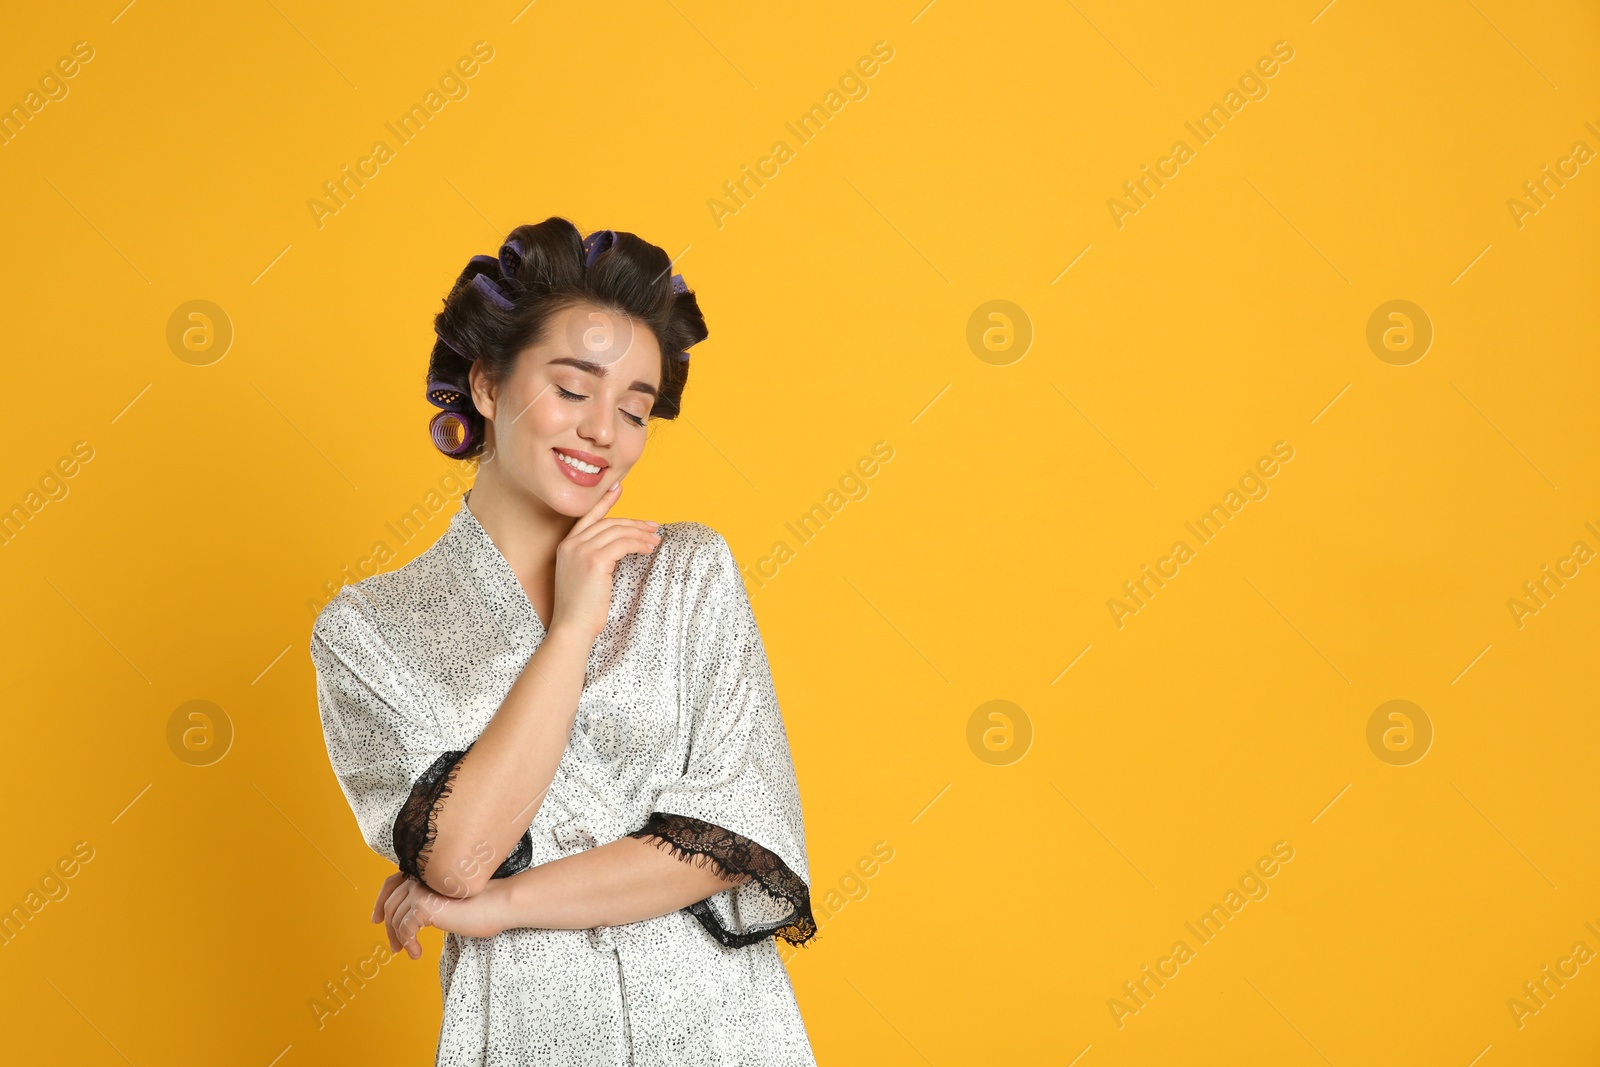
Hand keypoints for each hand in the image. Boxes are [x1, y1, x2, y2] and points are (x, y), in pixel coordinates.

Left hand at [373, 871, 508, 957]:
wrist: (497, 904)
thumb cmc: (480, 904)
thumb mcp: (448, 901)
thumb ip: (430, 900)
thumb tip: (412, 917)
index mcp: (425, 873)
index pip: (392, 884)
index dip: (380, 901)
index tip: (376, 919)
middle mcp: (420, 878)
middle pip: (390, 904)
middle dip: (388, 928)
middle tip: (393, 948)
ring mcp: (420, 891)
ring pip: (396, 919)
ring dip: (399, 940)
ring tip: (410, 952)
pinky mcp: (424, 906)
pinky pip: (405, 929)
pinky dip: (408, 944)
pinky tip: (417, 954)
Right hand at [550, 479, 661, 640]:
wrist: (572, 627)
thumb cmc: (581, 609)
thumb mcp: (582, 577)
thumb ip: (593, 558)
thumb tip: (620, 546)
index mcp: (565, 546)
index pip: (588, 517)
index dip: (605, 502)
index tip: (618, 488)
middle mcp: (571, 544)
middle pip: (608, 522)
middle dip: (634, 522)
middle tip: (653, 526)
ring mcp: (581, 551)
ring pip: (618, 531)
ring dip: (641, 534)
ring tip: (656, 540)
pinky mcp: (595, 561)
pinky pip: (623, 544)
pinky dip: (639, 544)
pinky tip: (648, 549)